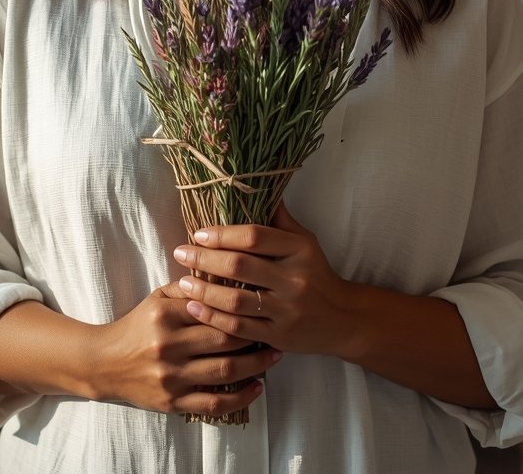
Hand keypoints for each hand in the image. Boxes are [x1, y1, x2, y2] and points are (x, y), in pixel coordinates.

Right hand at [93, 280, 281, 417]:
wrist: (104, 363)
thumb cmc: (137, 325)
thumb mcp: (156, 298)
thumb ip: (187, 287)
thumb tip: (225, 271)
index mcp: (165, 315)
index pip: (212, 306)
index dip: (240, 304)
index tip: (262, 299)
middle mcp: (168, 346)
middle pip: (223, 338)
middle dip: (255, 333)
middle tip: (276, 326)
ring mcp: (171, 377)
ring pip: (225, 371)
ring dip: (256, 364)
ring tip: (275, 355)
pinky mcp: (173, 403)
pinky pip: (215, 403)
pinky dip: (241, 398)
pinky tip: (258, 387)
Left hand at [173, 201, 352, 355]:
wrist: (342, 318)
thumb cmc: (316, 273)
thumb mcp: (304, 241)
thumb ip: (279, 219)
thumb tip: (256, 186)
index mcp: (299, 250)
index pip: (255, 236)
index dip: (223, 234)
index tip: (199, 233)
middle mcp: (293, 279)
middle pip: (241, 266)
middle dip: (205, 259)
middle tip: (180, 253)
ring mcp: (286, 310)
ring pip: (236, 301)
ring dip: (204, 291)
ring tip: (182, 282)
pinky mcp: (279, 336)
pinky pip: (239, 328)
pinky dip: (213, 318)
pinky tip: (194, 308)